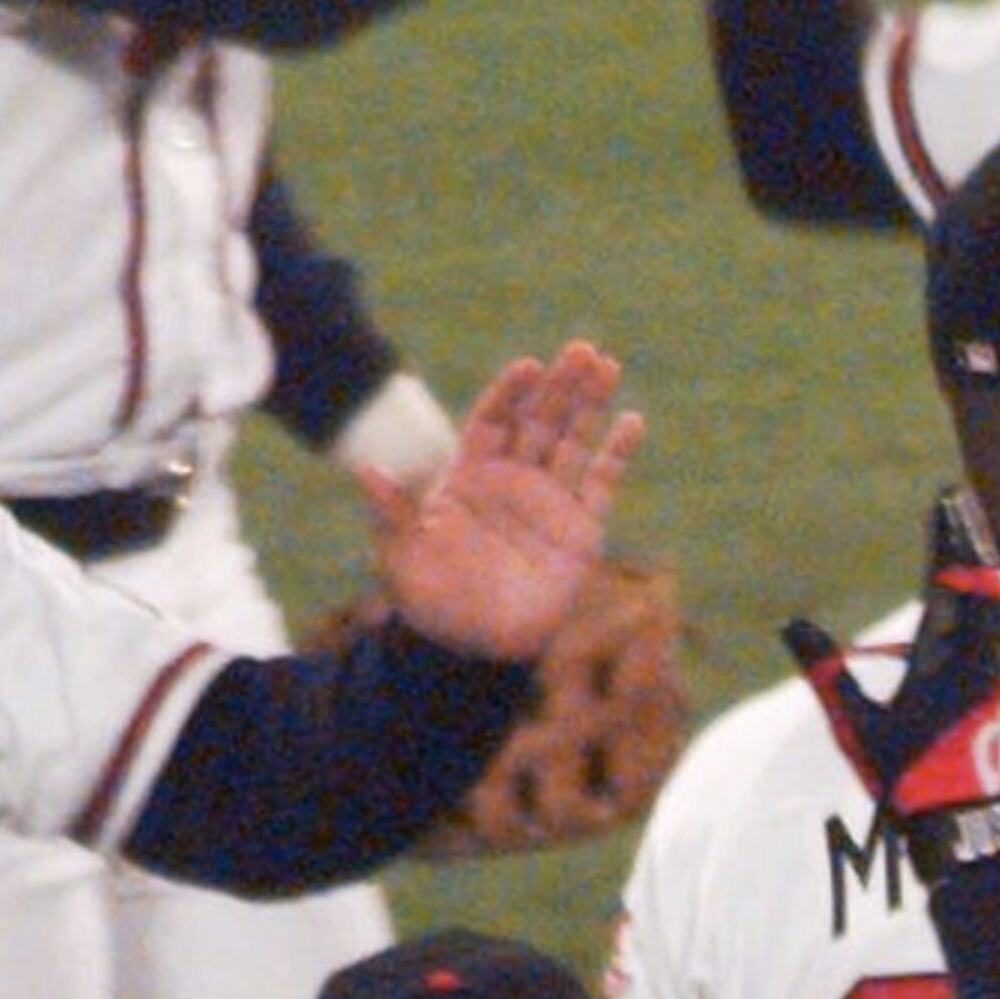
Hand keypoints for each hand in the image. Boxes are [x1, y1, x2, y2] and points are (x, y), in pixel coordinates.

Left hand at [379, 342, 640, 660]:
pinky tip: (632, 420)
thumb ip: (393, 512)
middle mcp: (512, 480)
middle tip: (580, 350)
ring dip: (590, 402)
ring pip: (573, 440)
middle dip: (559, 385)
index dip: (510, 393)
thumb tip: (367, 471)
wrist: (476, 648)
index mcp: (470, 476)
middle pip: (539, 420)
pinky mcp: (580, 531)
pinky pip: (602, 484)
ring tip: (606, 363)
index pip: (492, 420)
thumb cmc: (431, 602)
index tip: (529, 366)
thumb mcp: (401, 557)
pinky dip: (617, 452)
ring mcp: (549, 502)